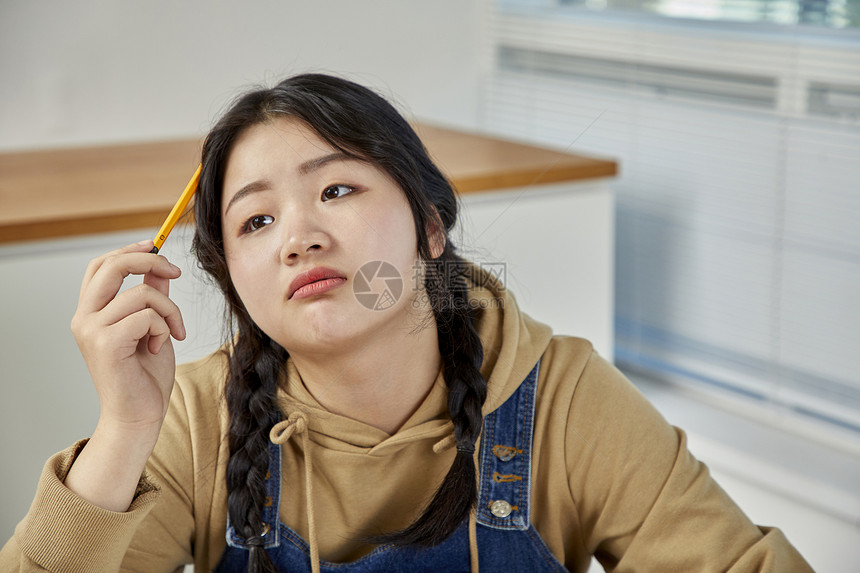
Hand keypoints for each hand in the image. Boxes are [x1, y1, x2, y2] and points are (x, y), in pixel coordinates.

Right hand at [70, 240, 185, 434]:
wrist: (139, 415)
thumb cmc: (145, 375)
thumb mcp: (152, 326)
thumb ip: (151, 296)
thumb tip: (160, 267)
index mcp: (90, 312)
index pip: (101, 265)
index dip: (129, 250)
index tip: (157, 247)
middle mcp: (84, 318)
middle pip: (112, 265)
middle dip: (150, 259)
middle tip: (176, 271)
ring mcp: (91, 331)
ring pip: (141, 293)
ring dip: (169, 310)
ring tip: (173, 332)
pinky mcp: (106, 344)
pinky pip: (147, 316)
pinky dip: (164, 327)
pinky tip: (160, 346)